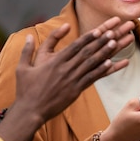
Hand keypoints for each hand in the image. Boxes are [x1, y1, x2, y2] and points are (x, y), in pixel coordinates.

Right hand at [0, 17, 134, 140]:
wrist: (30, 111)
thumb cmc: (26, 89)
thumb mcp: (23, 67)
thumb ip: (27, 50)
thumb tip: (29, 35)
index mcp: (55, 61)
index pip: (75, 45)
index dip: (88, 36)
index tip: (100, 29)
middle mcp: (65, 69)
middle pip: (87, 52)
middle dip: (101, 40)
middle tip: (113, 31)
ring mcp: (71, 80)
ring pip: (91, 63)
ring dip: (104, 52)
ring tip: (116, 43)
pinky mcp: (75, 91)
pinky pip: (91, 79)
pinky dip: (101, 70)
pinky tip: (111, 63)